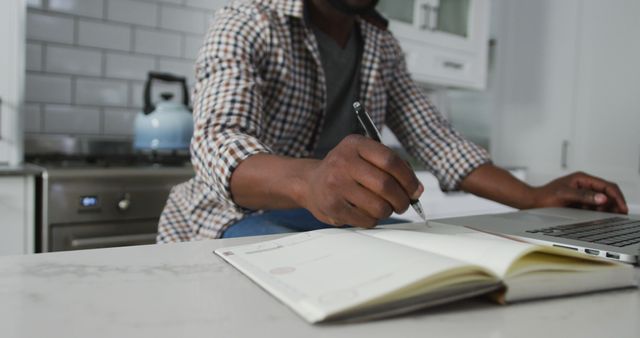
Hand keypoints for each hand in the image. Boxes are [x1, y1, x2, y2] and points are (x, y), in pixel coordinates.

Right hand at [300, 135, 422, 227]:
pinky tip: (367, 213)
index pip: (391, 161)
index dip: (409, 179)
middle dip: (402, 199)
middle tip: (403, 204)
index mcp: (355, 144)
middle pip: (386, 185)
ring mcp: (335, 185)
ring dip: (388, 211)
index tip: (415, 190)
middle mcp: (343, 162)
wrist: (310, 182)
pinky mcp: (333, 206)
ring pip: (378, 206)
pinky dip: (374, 220)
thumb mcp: (363, 156)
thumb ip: (390, 166)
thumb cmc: (345, 170)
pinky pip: (366, 220)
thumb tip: (416, 189)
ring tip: (384, 208)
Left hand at [530, 172, 627, 213]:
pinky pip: (594, 206)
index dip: (617, 197)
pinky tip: (600, 218)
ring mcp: (582, 193)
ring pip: (601, 201)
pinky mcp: (579, 201)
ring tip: (611, 218)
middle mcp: (584, 184)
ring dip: (607, 209)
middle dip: (615, 203)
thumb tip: (602, 198)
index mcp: (582, 178)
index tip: (622, 207)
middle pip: (607, 192)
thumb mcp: (565, 195)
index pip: (607, 185)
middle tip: (620, 215)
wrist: (533, 202)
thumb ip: (584, 196)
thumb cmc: (545, 196)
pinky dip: (599, 212)